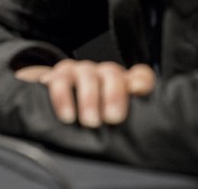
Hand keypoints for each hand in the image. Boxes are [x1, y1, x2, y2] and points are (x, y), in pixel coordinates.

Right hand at [15, 60, 155, 126]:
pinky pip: (59, 81)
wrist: (55, 111)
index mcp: (123, 84)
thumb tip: (142, 124)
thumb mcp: (113, 122)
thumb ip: (131, 121)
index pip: (140, 75)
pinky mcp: (56, 76)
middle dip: (114, 95)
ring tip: (90, 122)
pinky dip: (63, 98)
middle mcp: (101, 74)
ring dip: (89, 98)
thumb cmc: (94, 120)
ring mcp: (78, 72)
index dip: (142, 81)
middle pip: (112, 73)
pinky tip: (67, 115)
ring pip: (86, 75)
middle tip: (113, 119)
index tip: (139, 92)